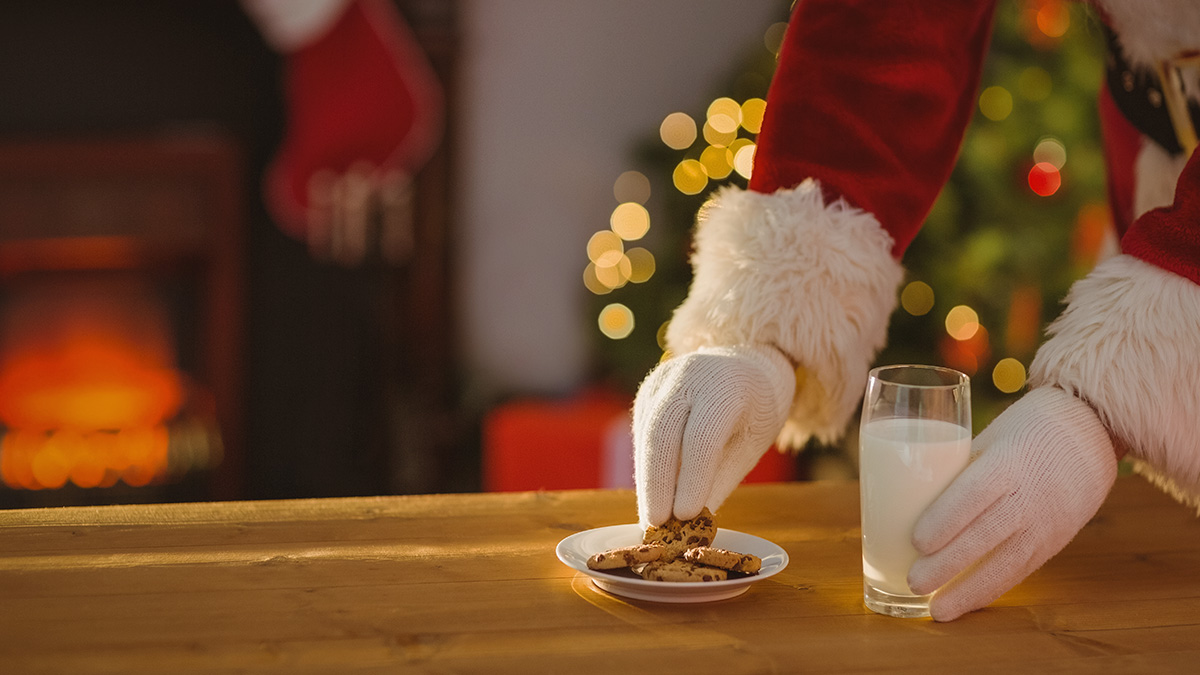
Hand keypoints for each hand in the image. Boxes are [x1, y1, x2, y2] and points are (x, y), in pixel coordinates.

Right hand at [633, 344, 794, 527]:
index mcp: (726, 385)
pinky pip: (643, 431)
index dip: (691, 478)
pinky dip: (646, 465)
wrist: (745, 362)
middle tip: (656, 523)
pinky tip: (651, 494)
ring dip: (647, 479)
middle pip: (662, 432)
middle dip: (656, 482)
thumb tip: (695, 523)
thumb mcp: (751, 443)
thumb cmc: (756, 409)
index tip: (685, 516)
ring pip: (646, 433)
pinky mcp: (649, 391)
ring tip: (651, 517)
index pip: (701, 436)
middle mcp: (689, 375)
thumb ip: (722, 477)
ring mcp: (663, 380)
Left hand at [907, 387, 1117, 620]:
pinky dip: (993, 588)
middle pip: (987, 535)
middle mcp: (1031, 496)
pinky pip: (1023, 569)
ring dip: (970, 591)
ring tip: (938, 611)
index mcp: (1009, 461)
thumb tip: (914, 498)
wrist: (1093, 431)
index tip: (916, 542)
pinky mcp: (1056, 540)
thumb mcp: (992, 436)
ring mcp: (1047, 522)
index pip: (975, 494)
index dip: (946, 520)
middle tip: (914, 583)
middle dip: (949, 564)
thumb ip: (961, 468)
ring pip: (1007, 563)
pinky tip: (968, 601)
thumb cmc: (1029, 427)